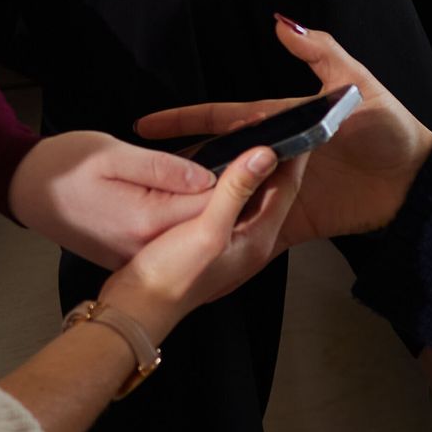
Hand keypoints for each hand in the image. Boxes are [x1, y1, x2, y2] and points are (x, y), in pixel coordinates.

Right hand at [8, 130, 215, 269]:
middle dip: (223, 188)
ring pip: (187, 227)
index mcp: (144, 219)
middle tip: (234, 151)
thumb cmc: (60, 167)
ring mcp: (135, 252)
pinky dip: (177, 210)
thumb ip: (163, 167)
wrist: (23, 191)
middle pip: (204, 220)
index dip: (235, 176)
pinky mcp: (128, 253)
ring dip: (200, 199)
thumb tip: (208, 176)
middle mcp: (144, 244)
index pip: (212, 205)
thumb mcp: (111, 153)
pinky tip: (174, 185)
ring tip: (207, 163)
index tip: (248, 150)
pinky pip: (167, 233)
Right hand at [112, 141, 309, 319]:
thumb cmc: (170, 277)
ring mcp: (229, 242)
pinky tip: (216, 167)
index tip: (294, 126)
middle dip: (273, 158)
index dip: (291, 155)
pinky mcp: (209, 240)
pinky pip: (227, 202)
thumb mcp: (207, 230)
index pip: (286, 187)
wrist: (137, 307)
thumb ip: (236, 191)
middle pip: (270, 190)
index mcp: (256, 239)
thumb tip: (263, 156)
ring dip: (249, 167)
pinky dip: (227, 181)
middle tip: (272, 125)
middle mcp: (248, 241)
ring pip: (248, 195)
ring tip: (249, 137)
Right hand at [137, 17, 431, 244]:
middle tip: (143, 178)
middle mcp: (273, 158)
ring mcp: (280, 192)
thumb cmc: (388, 128)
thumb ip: (319, 53)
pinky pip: (257, 232)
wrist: (417, 181)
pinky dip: (232, 238)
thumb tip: (283, 23)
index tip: (147, 124)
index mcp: (279, 121)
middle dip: (180, 168)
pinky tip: (203, 247)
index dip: (186, 121)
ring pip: (230, 199)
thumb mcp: (354, 83)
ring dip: (200, 205)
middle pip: (218, 162)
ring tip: (161, 213)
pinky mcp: (294, 223)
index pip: (223, 120)